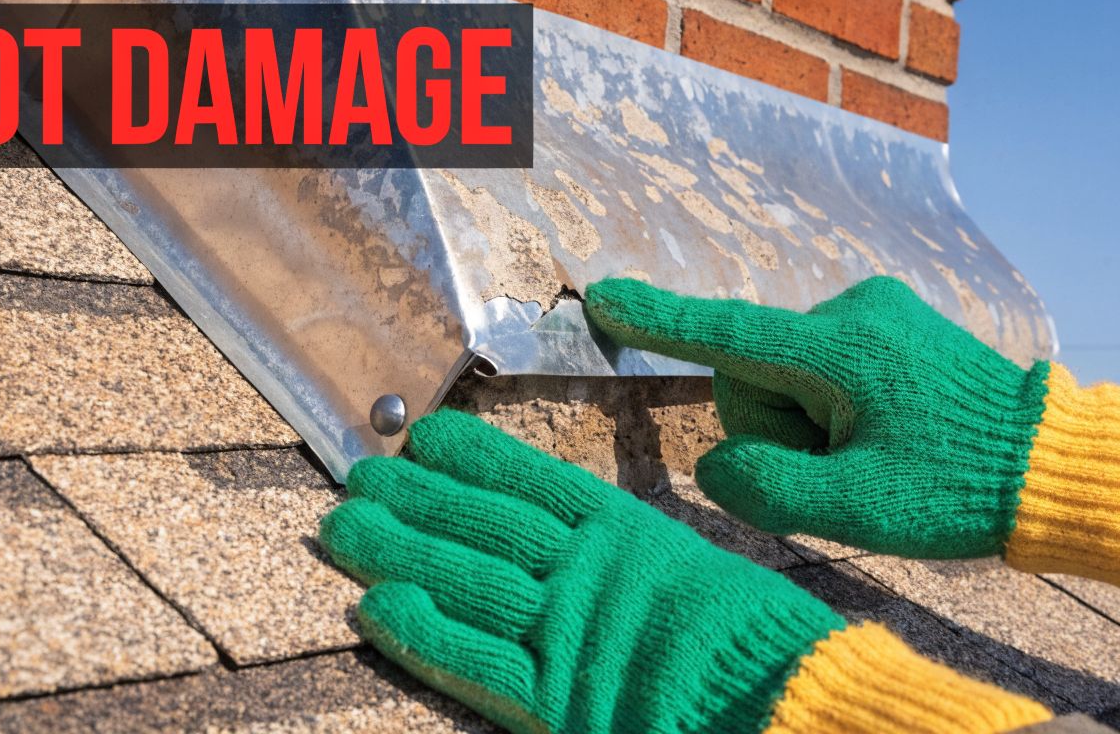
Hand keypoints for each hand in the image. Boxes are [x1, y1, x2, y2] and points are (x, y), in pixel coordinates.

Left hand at [320, 410, 843, 733]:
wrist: (792, 699)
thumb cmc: (762, 642)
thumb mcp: (697, 576)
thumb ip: (634, 560)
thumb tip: (586, 542)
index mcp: (626, 533)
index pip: (532, 482)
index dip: (472, 457)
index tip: (424, 435)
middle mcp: (586, 570)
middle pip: (484, 522)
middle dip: (417, 497)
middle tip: (358, 475)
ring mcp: (567, 629)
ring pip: (467, 577)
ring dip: (401, 549)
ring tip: (344, 527)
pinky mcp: (560, 696)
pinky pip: (478, 660)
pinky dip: (425, 633)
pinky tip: (376, 607)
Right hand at [584, 276, 1050, 558]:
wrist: (1046, 465)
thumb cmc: (954, 488)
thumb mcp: (853, 509)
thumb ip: (761, 488)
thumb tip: (716, 465)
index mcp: (837, 350)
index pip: (724, 334)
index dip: (657, 319)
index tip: (602, 297)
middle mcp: (850, 312)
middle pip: (751, 374)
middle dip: (774, 428)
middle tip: (839, 470)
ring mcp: (873, 311)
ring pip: (783, 373)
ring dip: (804, 422)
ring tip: (868, 454)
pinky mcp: (889, 322)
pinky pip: (818, 364)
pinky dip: (827, 405)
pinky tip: (879, 433)